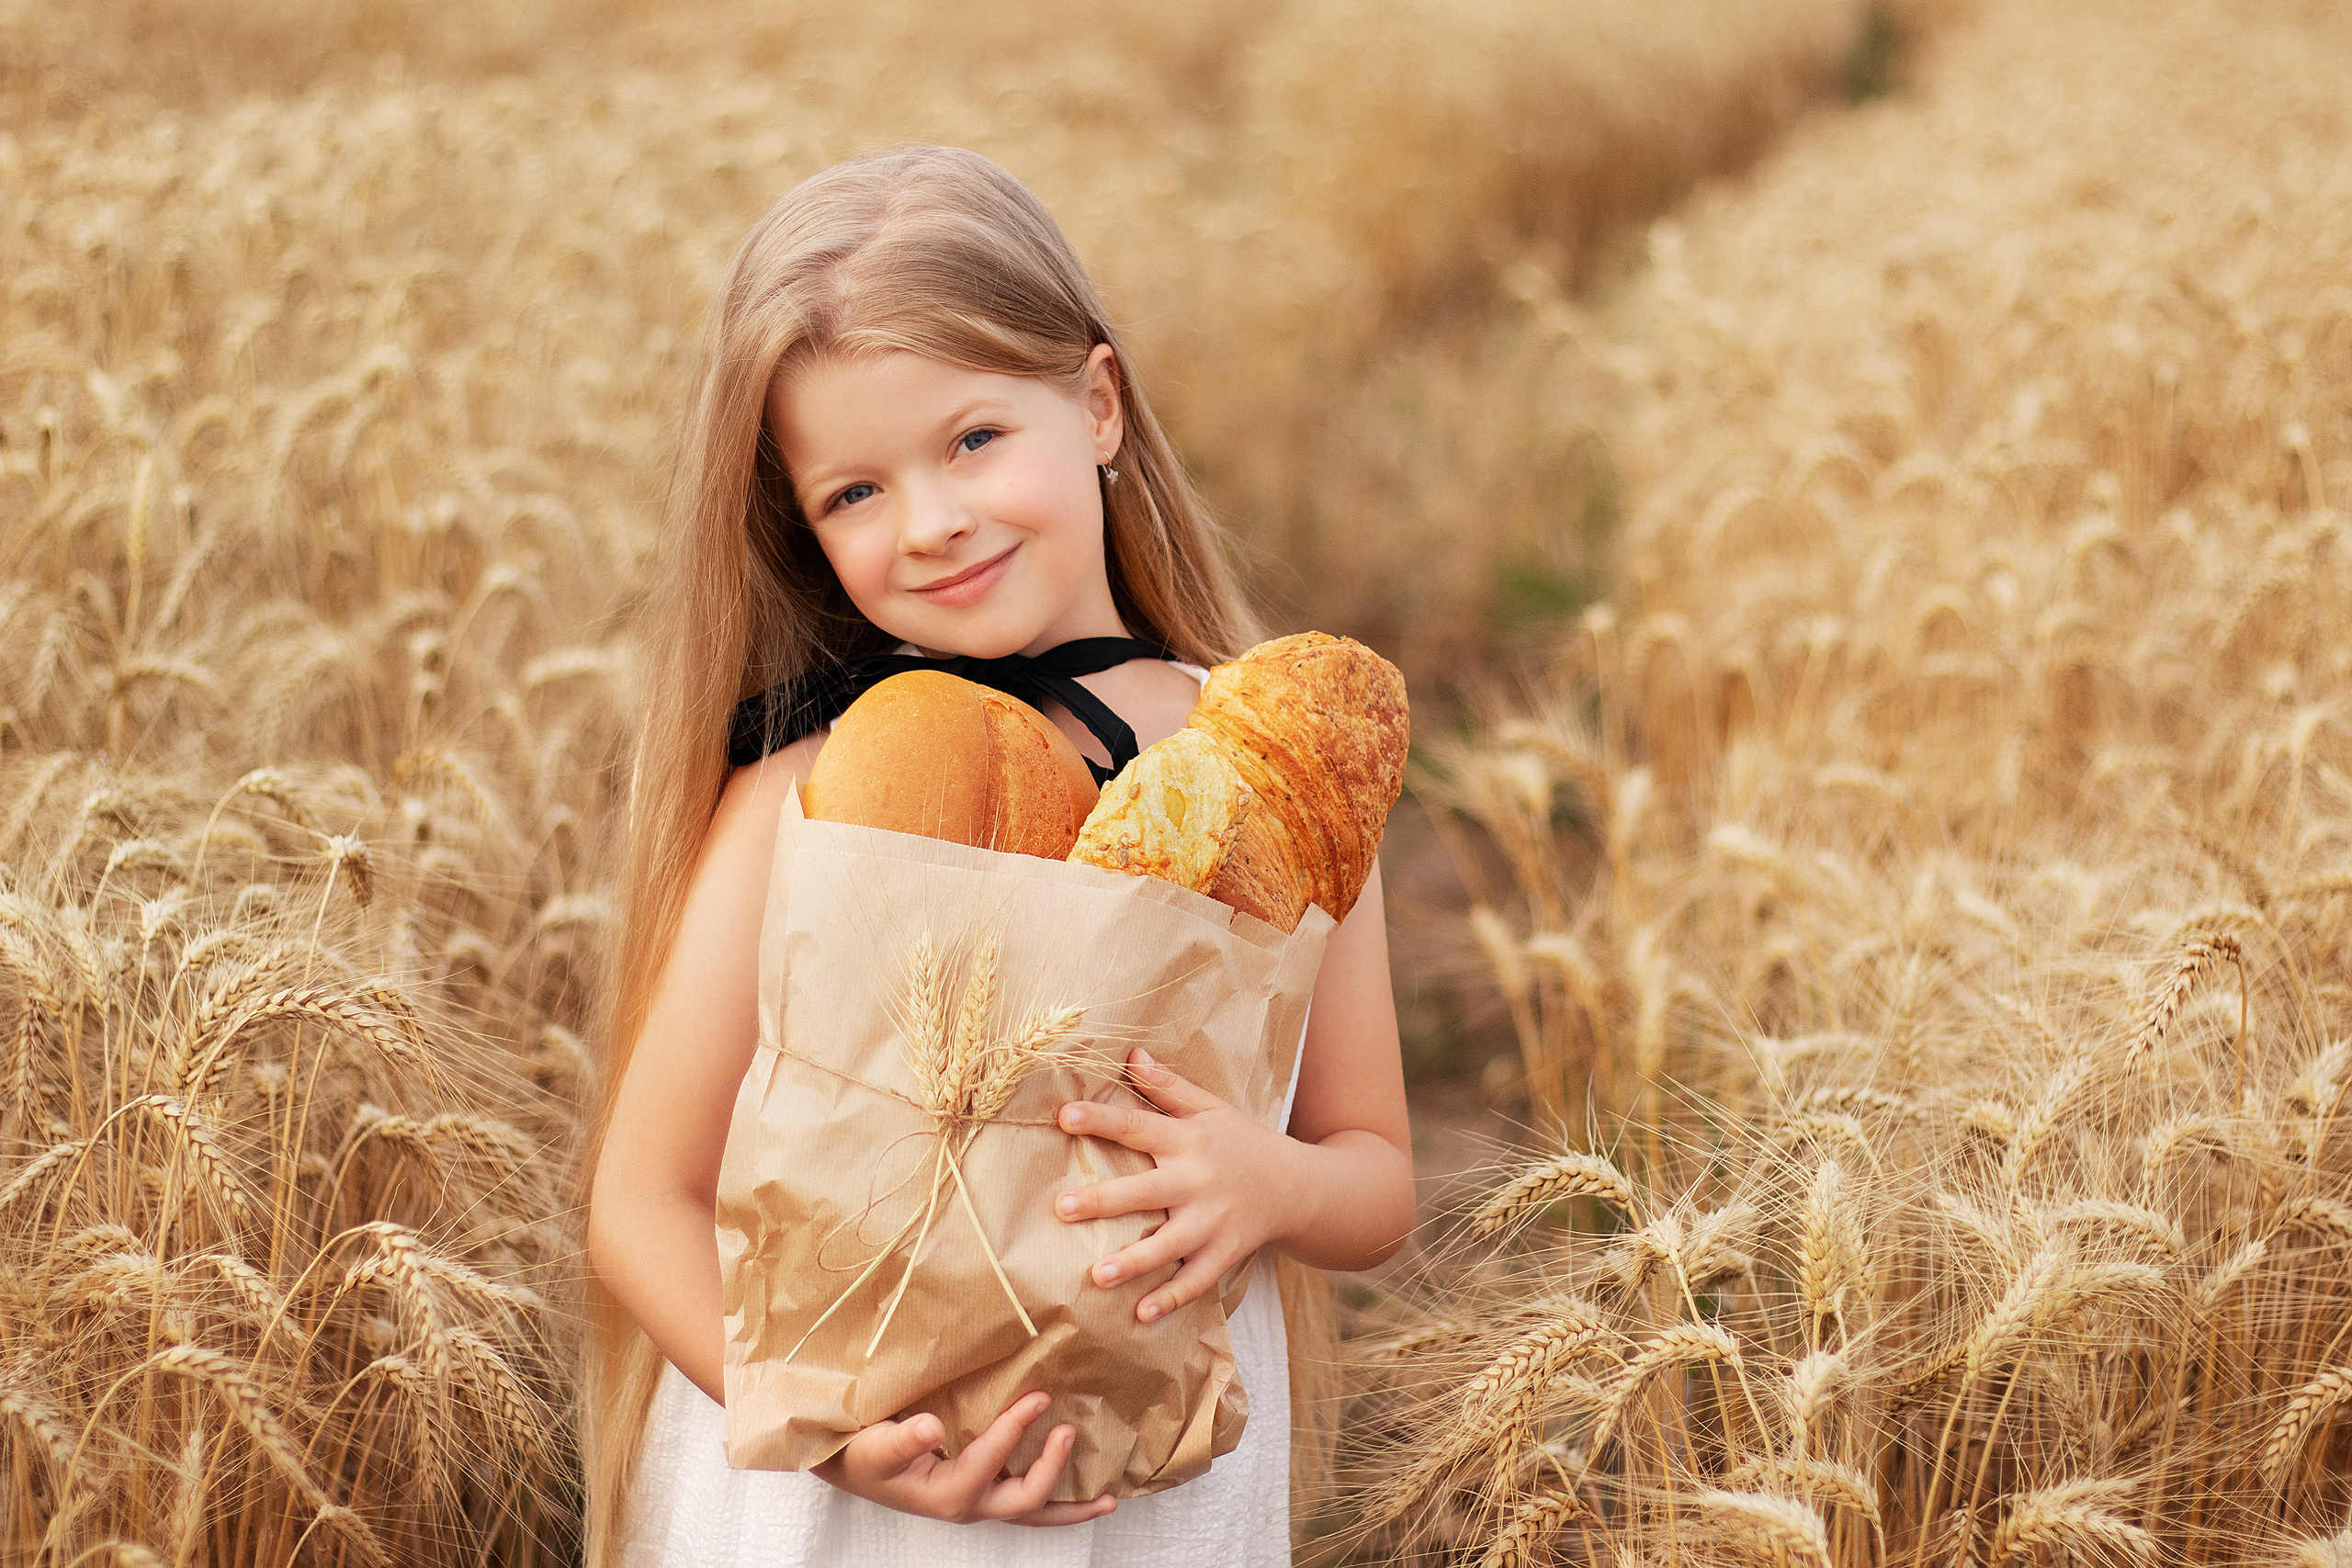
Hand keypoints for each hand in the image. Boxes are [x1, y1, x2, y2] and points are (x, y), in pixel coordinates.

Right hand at [814, 1391, 1115, 1525]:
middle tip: (1070, 1433)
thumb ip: (902, 1439)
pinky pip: (1026, 1503)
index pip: (991, 1459)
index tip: (1038, 1395)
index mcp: (946, 1493)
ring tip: (1110, 1500)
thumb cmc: (862, 1454)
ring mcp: (979, 1503)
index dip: (1016, 1427)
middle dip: (1053, 1469)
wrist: (852, 1465)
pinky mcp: (981, 1494)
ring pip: (1033, 1512)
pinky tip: (1083, 1491)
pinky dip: (1056, 1501)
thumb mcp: (876, 1446)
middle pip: (1025, 1501)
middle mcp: (969, 1505)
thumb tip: (930, 1427)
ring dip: (1071, 1507)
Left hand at [1054, 1046, 1296, 1322]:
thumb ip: (1169, 1086)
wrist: (1300, 1186)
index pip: (1139, 1125)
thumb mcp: (1211, 1108)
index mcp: (1189, 1140)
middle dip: (1104, 1200)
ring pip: (1169, 1245)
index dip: (1102, 1120)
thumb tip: (1131, 1055)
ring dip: (1134, 1261)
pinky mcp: (1226, 1253)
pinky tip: (1141, 1314)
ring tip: (1097, 1275)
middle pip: (1146, 1191)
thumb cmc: (1242, 1143)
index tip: (1065, 1115)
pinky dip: (1171, 1298)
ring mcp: (1213, 1222)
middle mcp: (1198, 1181)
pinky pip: (1197, 1280)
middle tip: (1062, 1207)